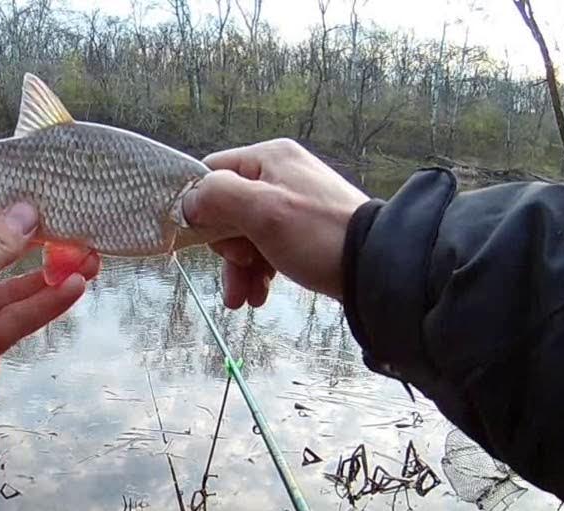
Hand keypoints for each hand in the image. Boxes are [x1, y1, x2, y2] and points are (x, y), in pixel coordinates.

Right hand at [182, 139, 368, 305]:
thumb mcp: (261, 211)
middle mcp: (280, 174)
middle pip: (228, 209)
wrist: (376, 267)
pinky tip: (258, 295)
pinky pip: (267, 247)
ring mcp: (293, 203)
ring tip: (242, 299)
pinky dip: (259, 271)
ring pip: (246, 234)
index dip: (201, 208)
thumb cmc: (317, 235)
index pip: (212, 173)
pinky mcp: (304, 231)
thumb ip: (217, 197)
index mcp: (269, 157)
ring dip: (239, 268)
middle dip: (226, 249)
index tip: (206, 241)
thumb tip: (187, 202)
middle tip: (239, 267)